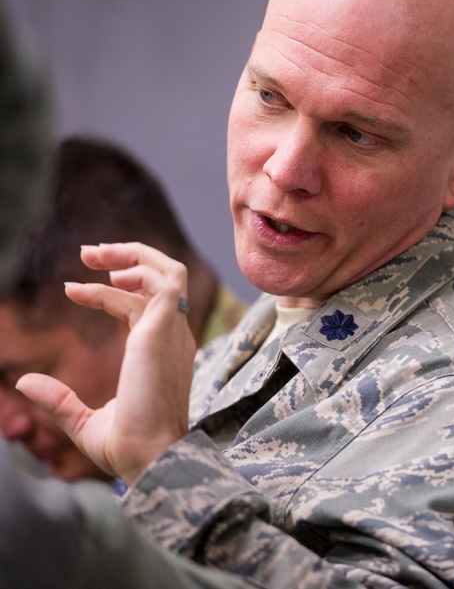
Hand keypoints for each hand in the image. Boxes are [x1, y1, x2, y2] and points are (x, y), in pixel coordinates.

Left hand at [16, 242, 195, 483]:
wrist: (149, 455)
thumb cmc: (127, 446)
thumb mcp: (84, 421)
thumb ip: (59, 399)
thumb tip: (25, 383)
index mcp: (160, 353)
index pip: (140, 306)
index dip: (106, 293)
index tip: (71, 289)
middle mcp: (171, 337)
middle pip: (162, 279)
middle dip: (128, 257)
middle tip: (88, 253)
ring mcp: (172, 332)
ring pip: (168, 272)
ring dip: (133, 255)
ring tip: (94, 254)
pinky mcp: (165, 330)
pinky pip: (164, 283)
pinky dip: (139, 269)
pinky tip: (108, 276)